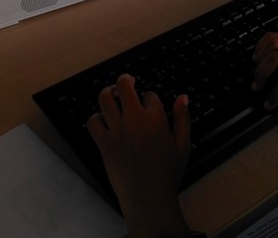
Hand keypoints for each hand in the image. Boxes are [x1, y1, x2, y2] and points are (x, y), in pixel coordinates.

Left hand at [87, 74, 191, 237]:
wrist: (148, 198)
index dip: (151, 97)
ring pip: (105, 99)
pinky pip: (93, 122)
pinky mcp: (104, 143)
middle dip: (126, 80)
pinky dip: (96, 117)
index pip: (150, 95)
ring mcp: (117, 130)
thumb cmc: (168, 174)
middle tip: (127, 80)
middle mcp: (134, 120)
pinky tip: (102, 119)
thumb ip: (183, 118)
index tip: (150, 103)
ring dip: (108, 92)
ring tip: (111, 93)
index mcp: (155, 118)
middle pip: (124, 86)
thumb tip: (183, 97)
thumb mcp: (183, 144)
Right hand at [252, 33, 277, 112]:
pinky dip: (261, 45)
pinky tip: (259, 56)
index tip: (269, 104)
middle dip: (261, 75)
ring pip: (271, 45)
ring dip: (260, 59)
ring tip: (257, 73)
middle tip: (256, 87)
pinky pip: (272, 36)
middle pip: (274, 59)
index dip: (275, 96)